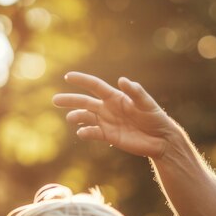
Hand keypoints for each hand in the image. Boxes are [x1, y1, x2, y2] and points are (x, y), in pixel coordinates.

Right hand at [52, 72, 177, 158]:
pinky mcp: (109, 136)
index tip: (68, 76)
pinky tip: (82, 133)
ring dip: (77, 117)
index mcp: (116, 97)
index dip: (82, 80)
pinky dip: (86, 132)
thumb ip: (136, 92)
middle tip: (55, 100)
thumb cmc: (155, 118)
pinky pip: (93, 133)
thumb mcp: (147, 103)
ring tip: (71, 118)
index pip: (95, 86)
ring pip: (86, 118)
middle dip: (70, 100)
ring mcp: (107, 122)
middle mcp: (108, 108)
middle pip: (85, 102)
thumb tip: (122, 80)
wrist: (161, 139)